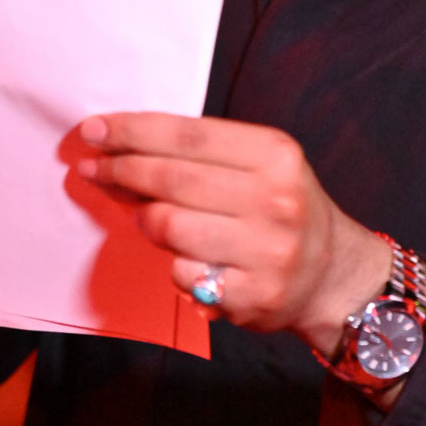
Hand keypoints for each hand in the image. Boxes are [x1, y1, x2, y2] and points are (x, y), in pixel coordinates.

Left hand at [76, 112, 391, 356]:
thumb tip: (119, 147)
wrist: (332, 274)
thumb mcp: (261, 164)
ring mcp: (266, 251)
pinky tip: (187, 256)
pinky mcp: (252, 295)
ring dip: (145, 220)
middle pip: (171, 179)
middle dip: (121, 171)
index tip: (94, 130)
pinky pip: (181, 272)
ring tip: (149, 216)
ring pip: (169, 227)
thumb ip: (201, 153)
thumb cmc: (281, 209)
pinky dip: (172, 263)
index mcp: (275, 155)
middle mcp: (275, 200)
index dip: (133, 131)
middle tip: (93, 169)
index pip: (188, 134)